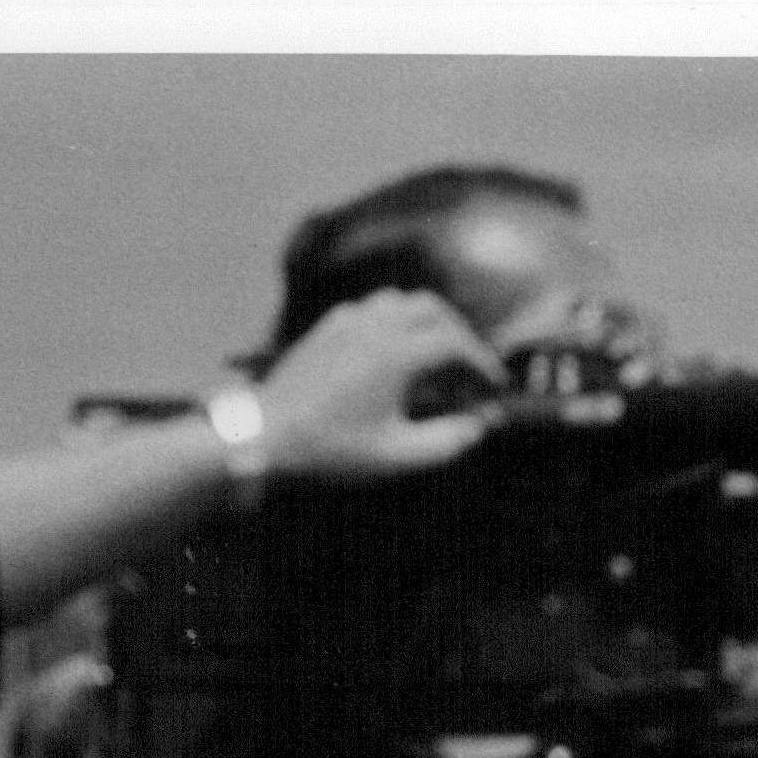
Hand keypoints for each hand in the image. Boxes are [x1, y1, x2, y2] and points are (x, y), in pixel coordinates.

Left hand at [252, 287, 506, 482]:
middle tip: (468, 366)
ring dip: (427, 321)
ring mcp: (348, 321)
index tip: (492, 385)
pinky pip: (371, 309)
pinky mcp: (327, 327)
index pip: (456, 344)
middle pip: (434, 310)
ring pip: (401, 301)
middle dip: (459, 334)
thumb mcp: (394, 456)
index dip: (481, 363)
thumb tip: (481, 426)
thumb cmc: (329, 450)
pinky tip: (391, 350)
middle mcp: (375, 326)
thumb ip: (445, 442)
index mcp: (397, 354)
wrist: (265, 436)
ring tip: (434, 353)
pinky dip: (393, 321)